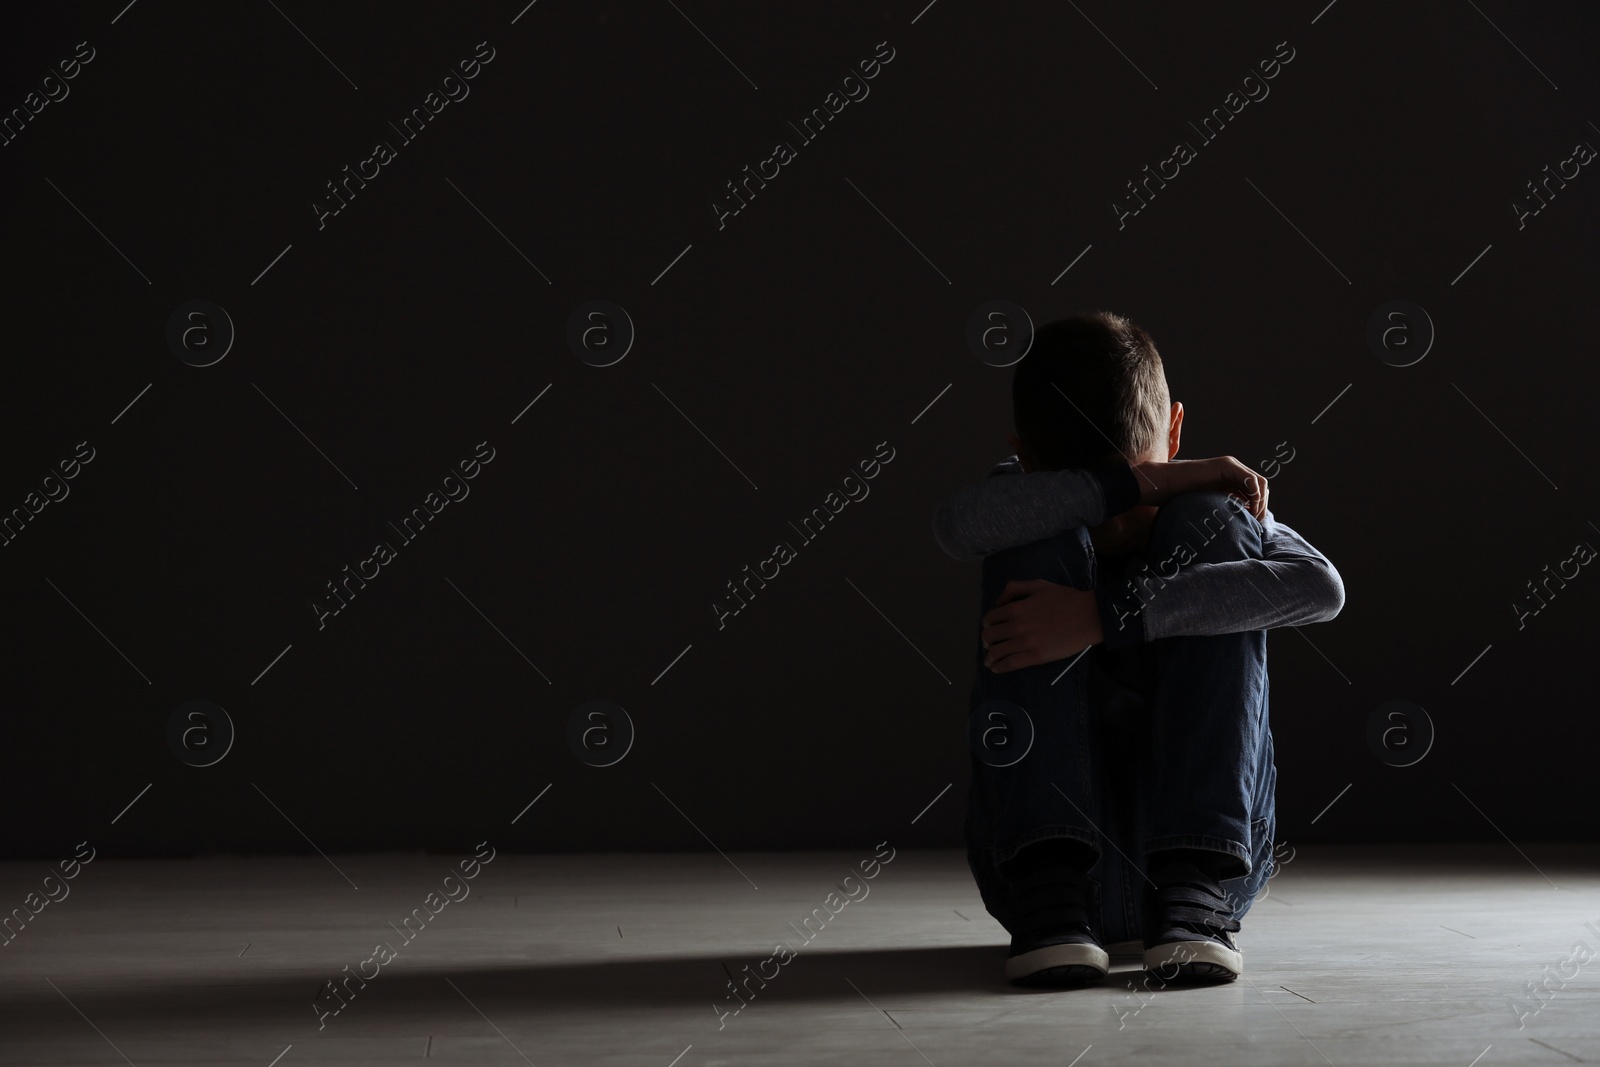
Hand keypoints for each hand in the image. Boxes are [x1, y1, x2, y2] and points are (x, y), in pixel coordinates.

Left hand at [981, 579, 1103, 672]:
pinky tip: (995, 669)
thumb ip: (1014, 588)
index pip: (990, 618)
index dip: (987, 624)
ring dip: (990, 656)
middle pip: (989, 636)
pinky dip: (999, 667)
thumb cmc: (1065, 599)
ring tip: (989, 660)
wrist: (1087, 616)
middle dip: (987, 640)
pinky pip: (1010, 664)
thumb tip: (998, 602)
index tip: (989, 628)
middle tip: (989, 643)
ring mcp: (1025, 643)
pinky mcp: (1035, 657)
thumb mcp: (1038, 585)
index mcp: (1015, 608)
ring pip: (996, 652)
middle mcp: (1016, 626)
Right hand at [1132, 456, 1267, 520]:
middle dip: (1262, 504)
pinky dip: (1254, 495)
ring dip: (1261, 501)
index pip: (1256, 490)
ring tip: (1253, 517)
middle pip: (1261, 486)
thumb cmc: (1181, 497)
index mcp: (1231, 478)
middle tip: (1256, 522)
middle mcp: (1234, 469)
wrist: (1166, 484)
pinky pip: (1250, 479)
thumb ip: (1224, 507)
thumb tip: (1239, 524)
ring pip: (1259, 482)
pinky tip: (1249, 508)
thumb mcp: (1210, 504)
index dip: (1260, 506)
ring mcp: (1231, 465)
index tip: (1255, 523)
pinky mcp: (1226, 465)